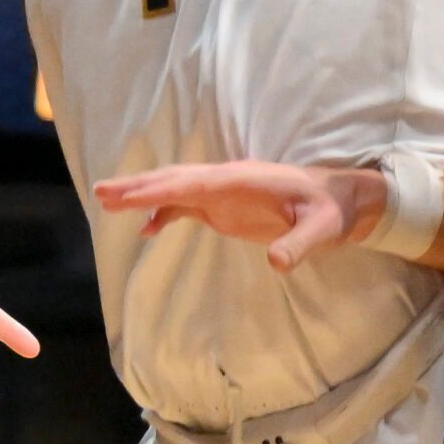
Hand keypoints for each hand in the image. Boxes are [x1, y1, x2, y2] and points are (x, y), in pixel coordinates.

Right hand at [95, 159, 384, 272]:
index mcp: (243, 180)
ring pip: (176, 188)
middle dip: (139, 186)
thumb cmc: (332, 212)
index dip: (160, 190)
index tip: (129, 195)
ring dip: (144, 194)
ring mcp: (224, 193)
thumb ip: (301, 245)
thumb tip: (276, 263)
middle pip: (176, 180)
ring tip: (107, 201)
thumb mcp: (323, 229)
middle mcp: (227, 181)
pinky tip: (146, 229)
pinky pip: (187, 205)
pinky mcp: (226, 207)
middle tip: (101, 192)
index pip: (194, 183)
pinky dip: (163, 213)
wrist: (342, 203)